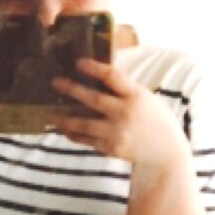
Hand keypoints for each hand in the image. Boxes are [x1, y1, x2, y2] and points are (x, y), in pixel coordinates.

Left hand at [50, 58, 190, 170]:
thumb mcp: (146, 99)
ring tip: (48, 113)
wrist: (166, 152)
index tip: (78, 62)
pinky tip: (63, 129)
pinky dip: (73, 134)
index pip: (112, 77)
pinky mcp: (110, 148)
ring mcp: (116, 132)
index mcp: (136, 96)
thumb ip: (125, 90)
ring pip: (83, 124)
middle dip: (71, 90)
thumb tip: (99, 75)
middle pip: (93, 99)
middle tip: (55, 82)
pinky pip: (86, 140)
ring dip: (63, 118)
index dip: (94, 68)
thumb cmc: (155, 120)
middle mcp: (124, 113)